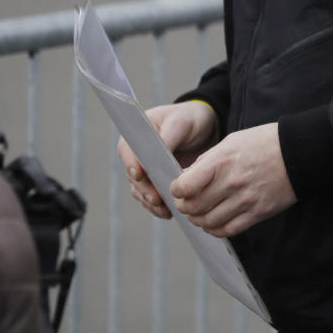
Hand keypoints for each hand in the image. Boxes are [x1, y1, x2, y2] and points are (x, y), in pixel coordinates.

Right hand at [118, 101, 217, 218]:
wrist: (205, 130)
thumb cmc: (190, 119)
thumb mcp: (181, 122)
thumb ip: (168, 136)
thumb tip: (155, 153)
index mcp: (137, 134)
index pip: (127, 150)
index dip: (132, 164)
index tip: (139, 175)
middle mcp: (136, 154)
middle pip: (133, 175)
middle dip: (144, 188)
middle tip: (156, 199)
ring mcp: (146, 170)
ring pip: (141, 190)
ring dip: (151, 201)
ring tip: (165, 210)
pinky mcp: (156, 183)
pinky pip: (152, 198)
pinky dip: (159, 207)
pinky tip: (169, 212)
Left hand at [170, 122, 296, 237]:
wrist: (298, 153)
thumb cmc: (264, 143)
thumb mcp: (231, 141)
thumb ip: (208, 160)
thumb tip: (188, 177)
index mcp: (221, 161)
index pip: (184, 186)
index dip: (176, 190)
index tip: (178, 189)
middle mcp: (231, 183)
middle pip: (194, 207)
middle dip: (184, 207)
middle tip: (185, 203)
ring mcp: (245, 200)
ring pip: (209, 222)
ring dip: (198, 220)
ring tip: (199, 214)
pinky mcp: (258, 213)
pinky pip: (229, 230)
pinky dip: (216, 230)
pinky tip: (214, 223)